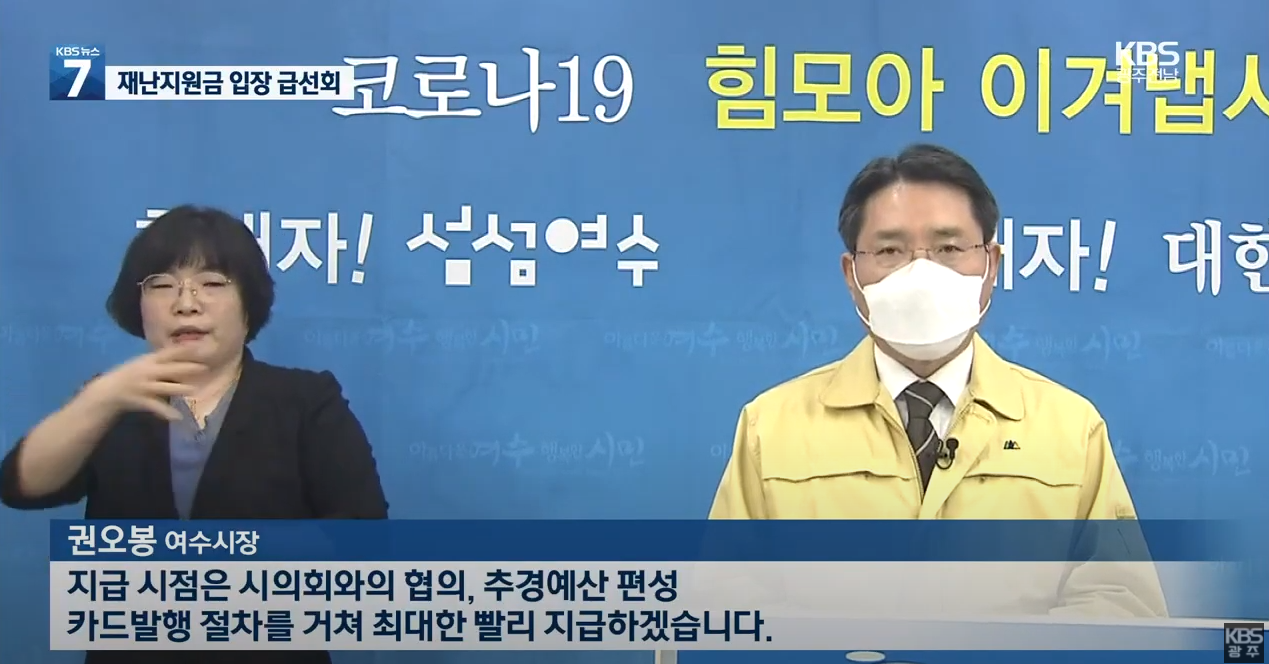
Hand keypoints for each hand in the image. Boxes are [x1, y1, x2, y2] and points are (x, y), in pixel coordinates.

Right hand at [81, 346, 207, 420]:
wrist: (108, 391)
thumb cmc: (128, 374)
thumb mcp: (142, 362)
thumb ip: (160, 359)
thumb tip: (183, 352)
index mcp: (148, 361)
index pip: (168, 353)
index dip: (183, 350)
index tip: (198, 347)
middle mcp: (148, 372)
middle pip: (170, 369)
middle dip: (188, 368)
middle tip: (205, 368)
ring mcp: (145, 386)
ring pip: (166, 387)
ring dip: (180, 388)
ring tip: (194, 389)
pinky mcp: (142, 401)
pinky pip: (157, 407)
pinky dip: (167, 413)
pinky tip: (178, 417)